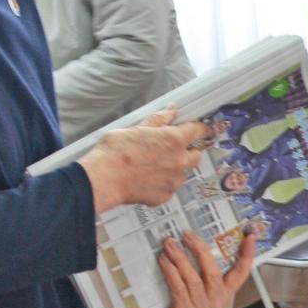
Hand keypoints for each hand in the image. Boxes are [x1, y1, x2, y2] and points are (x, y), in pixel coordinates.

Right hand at [77, 108, 208, 212]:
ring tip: (153, 166)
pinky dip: (162, 184)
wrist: (104, 179)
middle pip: (196, 155)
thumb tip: (171, 111)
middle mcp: (178, 161)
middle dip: (189, 151)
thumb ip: (158, 120)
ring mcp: (173, 181)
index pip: (197, 131)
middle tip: (175, 149)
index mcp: (173, 140)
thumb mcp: (136, 128)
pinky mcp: (164, 196)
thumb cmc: (116, 152)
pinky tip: (146, 180)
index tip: (203, 129)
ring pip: (182, 173)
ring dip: (174, 169)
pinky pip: (169, 188)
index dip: (201, 129)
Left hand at [138, 230, 256, 307]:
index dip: (247, 255)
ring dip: (180, 258)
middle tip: (187, 235)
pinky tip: (163, 261)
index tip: (249, 237)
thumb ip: (204, 275)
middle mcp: (216, 303)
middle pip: (213, 272)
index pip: (241, 273)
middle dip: (200, 250)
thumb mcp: (201, 294)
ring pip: (192, 278)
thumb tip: (197, 244)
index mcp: (224, 295)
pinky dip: (170, 271)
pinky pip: (177, 287)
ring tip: (170, 244)